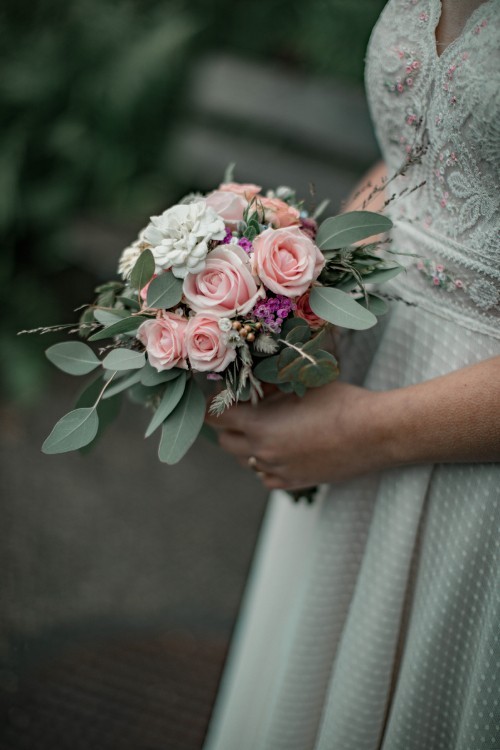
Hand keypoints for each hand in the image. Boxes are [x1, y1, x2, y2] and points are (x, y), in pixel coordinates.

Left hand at [206, 355, 499, 490]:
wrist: (373, 433)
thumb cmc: (340, 401)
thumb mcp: (299, 382)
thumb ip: (268, 382)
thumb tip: (251, 378)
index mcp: (258, 424)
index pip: (215, 416)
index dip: (215, 403)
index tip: (224, 394)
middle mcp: (261, 452)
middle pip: (225, 442)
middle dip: (229, 424)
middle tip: (244, 408)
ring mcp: (277, 470)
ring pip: (245, 461)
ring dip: (248, 444)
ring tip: (267, 427)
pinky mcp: (294, 483)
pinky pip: (265, 476)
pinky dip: (266, 464)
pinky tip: (282, 449)